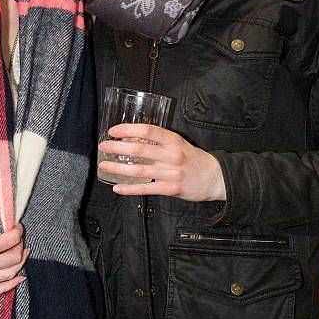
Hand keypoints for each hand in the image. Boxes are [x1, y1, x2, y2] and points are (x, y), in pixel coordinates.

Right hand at [0, 209, 27, 295]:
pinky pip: (1, 289)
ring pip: (11, 273)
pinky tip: (19, 277)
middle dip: (20, 245)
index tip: (17, 227)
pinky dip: (13, 284)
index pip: (12, 239)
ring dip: (20, 262)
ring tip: (22, 253)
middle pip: (15, 256)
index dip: (18, 231)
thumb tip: (2, 212)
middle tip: (18, 239)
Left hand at [98, 124, 226, 200]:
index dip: (128, 129)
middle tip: (103, 146)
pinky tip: (117, 187)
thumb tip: (131, 139)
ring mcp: (171, 173)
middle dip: (117, 148)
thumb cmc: (193, 159)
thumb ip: (158, 142)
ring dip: (118, 168)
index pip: (147, 131)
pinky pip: (146, 189)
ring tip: (104, 165)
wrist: (214, 177)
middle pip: (139, 150)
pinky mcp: (170, 189)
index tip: (113, 131)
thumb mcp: (178, 144)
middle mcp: (171, 155)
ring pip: (139, 170)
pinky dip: (130, 189)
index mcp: (173, 140)